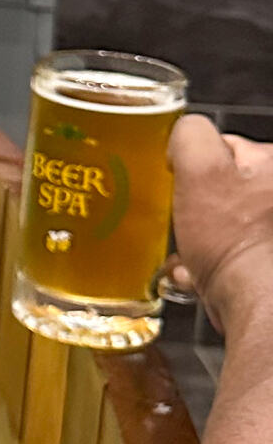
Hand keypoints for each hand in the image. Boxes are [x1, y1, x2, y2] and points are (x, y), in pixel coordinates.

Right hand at [168, 118, 272, 332]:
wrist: (261, 308)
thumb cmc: (237, 244)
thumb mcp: (201, 168)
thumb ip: (191, 136)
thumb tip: (185, 135)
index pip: (226, 147)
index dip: (195, 165)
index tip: (180, 184)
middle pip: (225, 189)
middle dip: (198, 207)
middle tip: (185, 223)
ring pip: (226, 225)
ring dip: (203, 239)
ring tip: (191, 257)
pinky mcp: (267, 267)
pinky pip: (233, 256)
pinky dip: (213, 265)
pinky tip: (201, 276)